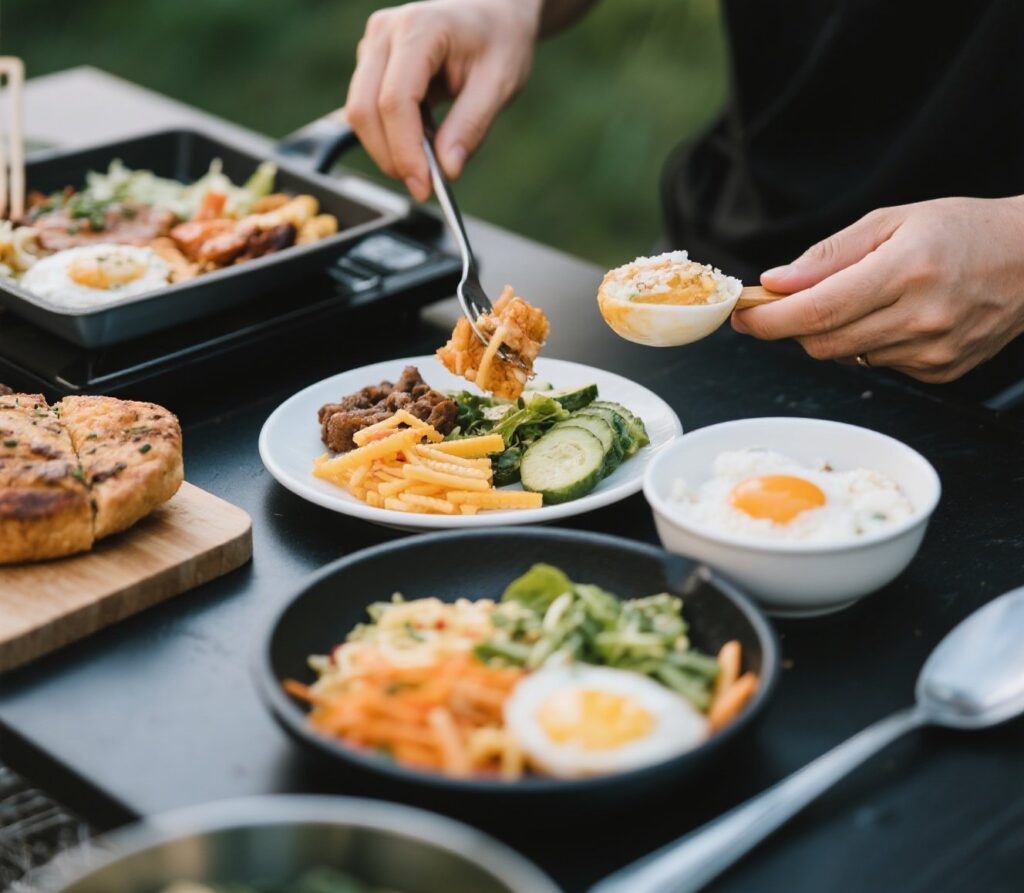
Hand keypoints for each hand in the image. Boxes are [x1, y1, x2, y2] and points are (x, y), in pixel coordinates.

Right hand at [346, 0, 540, 200]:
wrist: (493, 13)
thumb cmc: (499, 41)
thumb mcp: (500, 84)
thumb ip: (471, 126)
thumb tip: (446, 170)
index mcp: (419, 29)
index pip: (395, 100)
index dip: (404, 150)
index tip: (424, 186)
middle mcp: (385, 32)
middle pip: (364, 110)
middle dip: (391, 157)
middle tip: (424, 186)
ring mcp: (372, 46)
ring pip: (359, 114)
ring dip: (388, 149)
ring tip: (430, 156)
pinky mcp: (370, 63)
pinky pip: (366, 110)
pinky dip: (389, 136)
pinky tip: (421, 136)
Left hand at [731, 197, 1023, 382]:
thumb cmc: (961, 231)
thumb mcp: (892, 221)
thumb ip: (829, 255)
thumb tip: (777, 282)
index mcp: (905, 271)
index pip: (815, 311)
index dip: (768, 319)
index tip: (741, 314)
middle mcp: (920, 317)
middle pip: (822, 343)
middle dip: (790, 327)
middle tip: (781, 305)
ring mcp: (932, 352)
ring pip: (845, 356)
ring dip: (832, 333)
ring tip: (858, 299)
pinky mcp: (939, 373)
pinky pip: (877, 364)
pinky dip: (867, 344)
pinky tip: (892, 318)